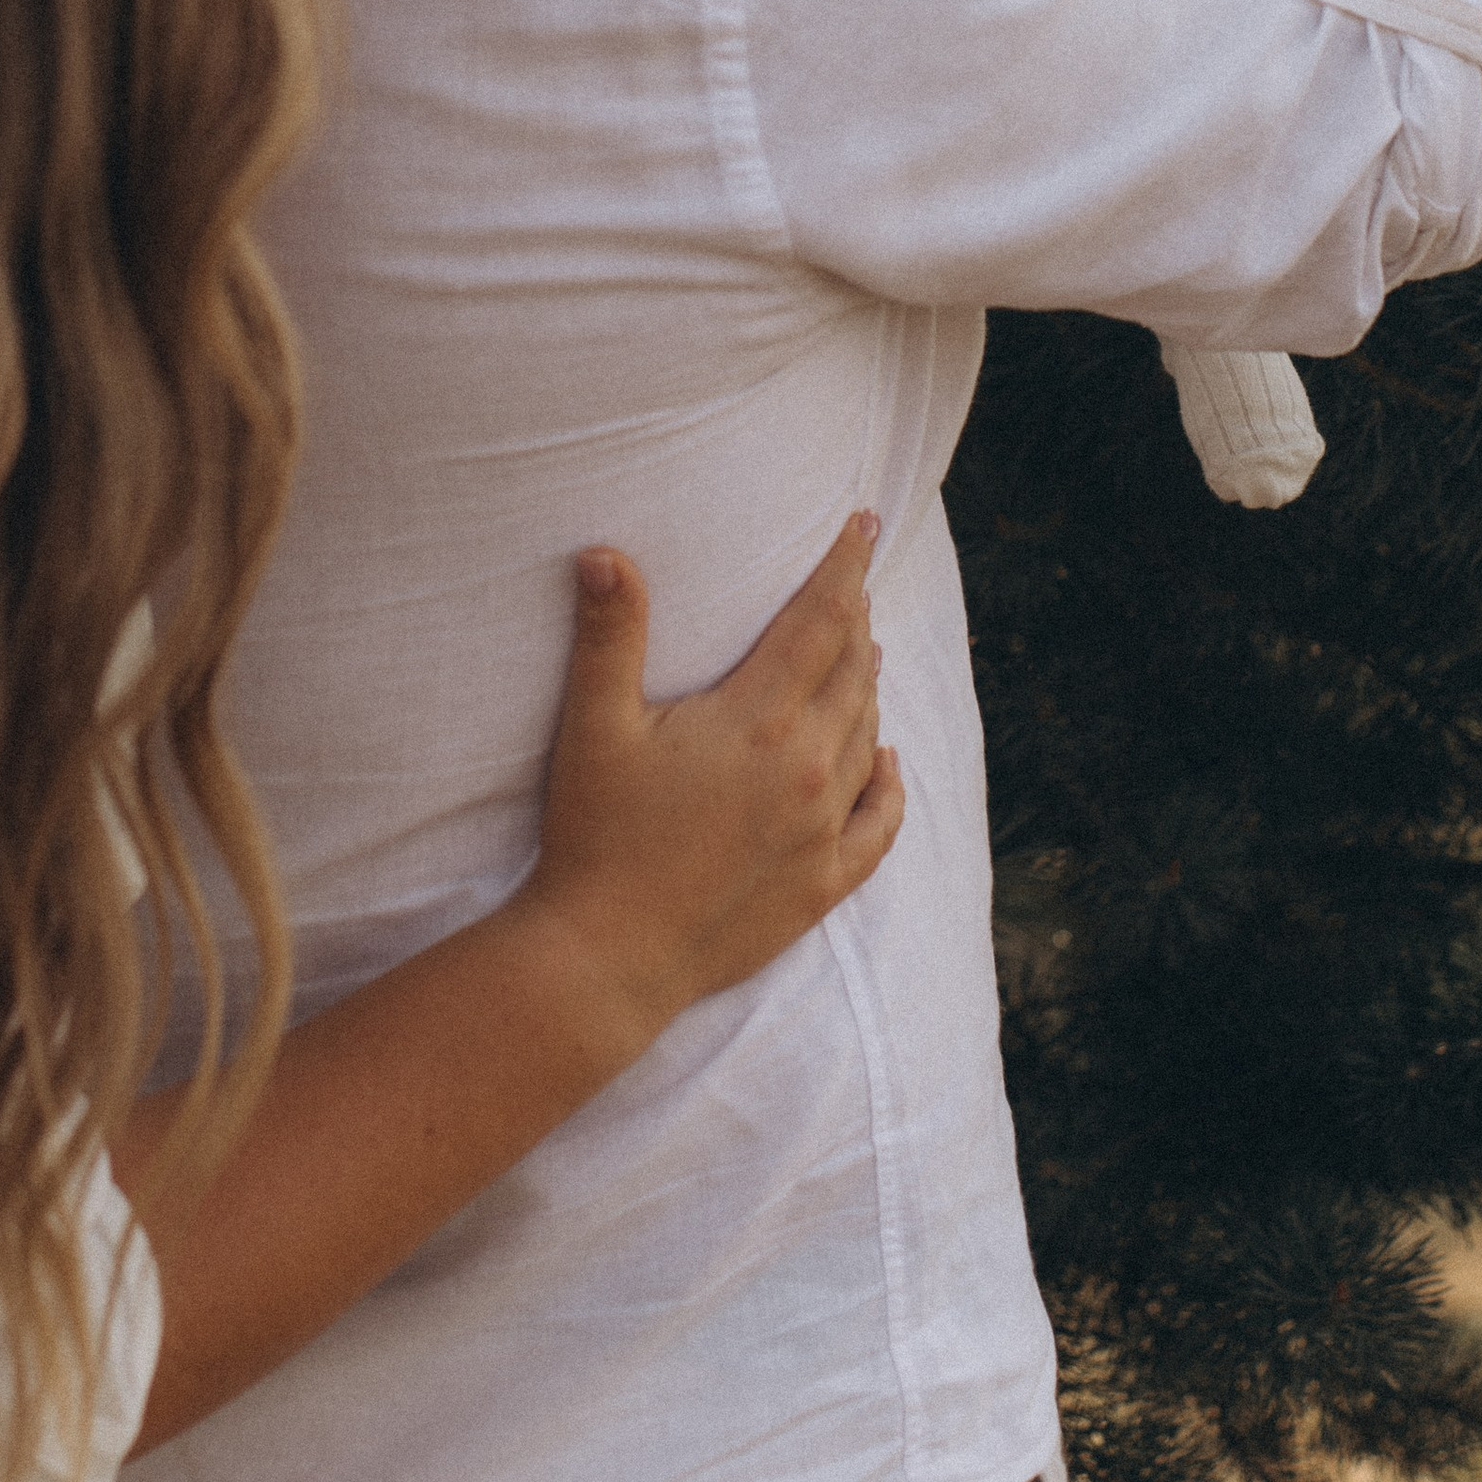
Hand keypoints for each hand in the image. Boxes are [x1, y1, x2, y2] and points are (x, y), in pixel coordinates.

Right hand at [522, 515, 902, 1046]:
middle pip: (853, 673)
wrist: (607, 958)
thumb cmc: (594, 836)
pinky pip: (879, 825)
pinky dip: (889, 784)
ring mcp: (820, 832)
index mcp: (759, 721)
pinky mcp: (822, 885)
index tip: (864, 523)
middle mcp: (806, 770)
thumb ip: (610, 635)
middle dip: (856, 619)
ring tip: (864, 653)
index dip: (845, 566)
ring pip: (866, 737)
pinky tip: (887, 761)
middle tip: (855, 582)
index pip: (821, 620)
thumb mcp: (593, 725)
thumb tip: (604, 552)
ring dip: (868, 688)